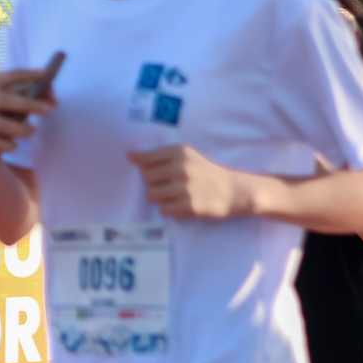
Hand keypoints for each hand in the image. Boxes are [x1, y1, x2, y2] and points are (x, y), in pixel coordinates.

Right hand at [0, 68, 57, 171]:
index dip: (29, 74)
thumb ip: (34, 98)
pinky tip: (13, 146)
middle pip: (3, 100)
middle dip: (27, 104)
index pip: (10, 75)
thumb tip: (52, 100)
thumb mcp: (17, 105)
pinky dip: (6, 144)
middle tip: (48, 111)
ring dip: (20, 128)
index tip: (46, 74)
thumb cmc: (3, 116)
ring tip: (31, 131)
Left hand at [127, 144, 248, 219]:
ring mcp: (185, 188)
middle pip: (146, 178)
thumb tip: (128, 155)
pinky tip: (181, 204)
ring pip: (151, 195)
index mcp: (180, 152)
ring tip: (174, 195)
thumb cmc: (206, 172)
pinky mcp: (189, 207)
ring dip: (159, 198)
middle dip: (153, 183)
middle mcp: (181, 168)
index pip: (145, 160)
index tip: (159, 172)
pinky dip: (169, 209)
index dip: (147, 168)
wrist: (234, 191)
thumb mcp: (186, 155)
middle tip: (168, 185)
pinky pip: (163, 210)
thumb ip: (157, 155)